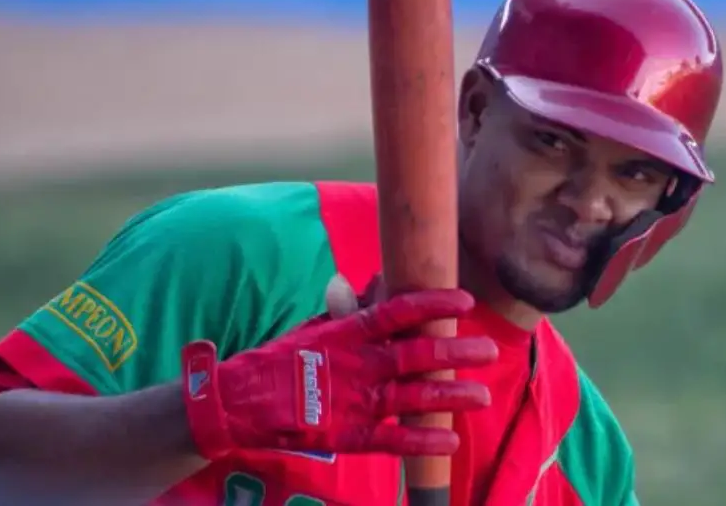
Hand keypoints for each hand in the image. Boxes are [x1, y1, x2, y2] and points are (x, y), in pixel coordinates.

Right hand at [181, 287, 494, 459]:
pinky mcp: (346, 434)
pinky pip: (391, 439)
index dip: (433, 304)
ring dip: (450, 395)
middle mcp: (357, 363)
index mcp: (348, 332)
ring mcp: (354, 400)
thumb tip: (372, 285)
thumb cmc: (278, 360)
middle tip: (488, 350)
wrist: (236, 402)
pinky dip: (422, 440)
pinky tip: (449, 440)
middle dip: (455, 351)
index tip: (465, 300)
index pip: (398, 311)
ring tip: (481, 395)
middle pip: (416, 354)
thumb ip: (347, 312)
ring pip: (413, 397)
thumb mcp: (314, 328)